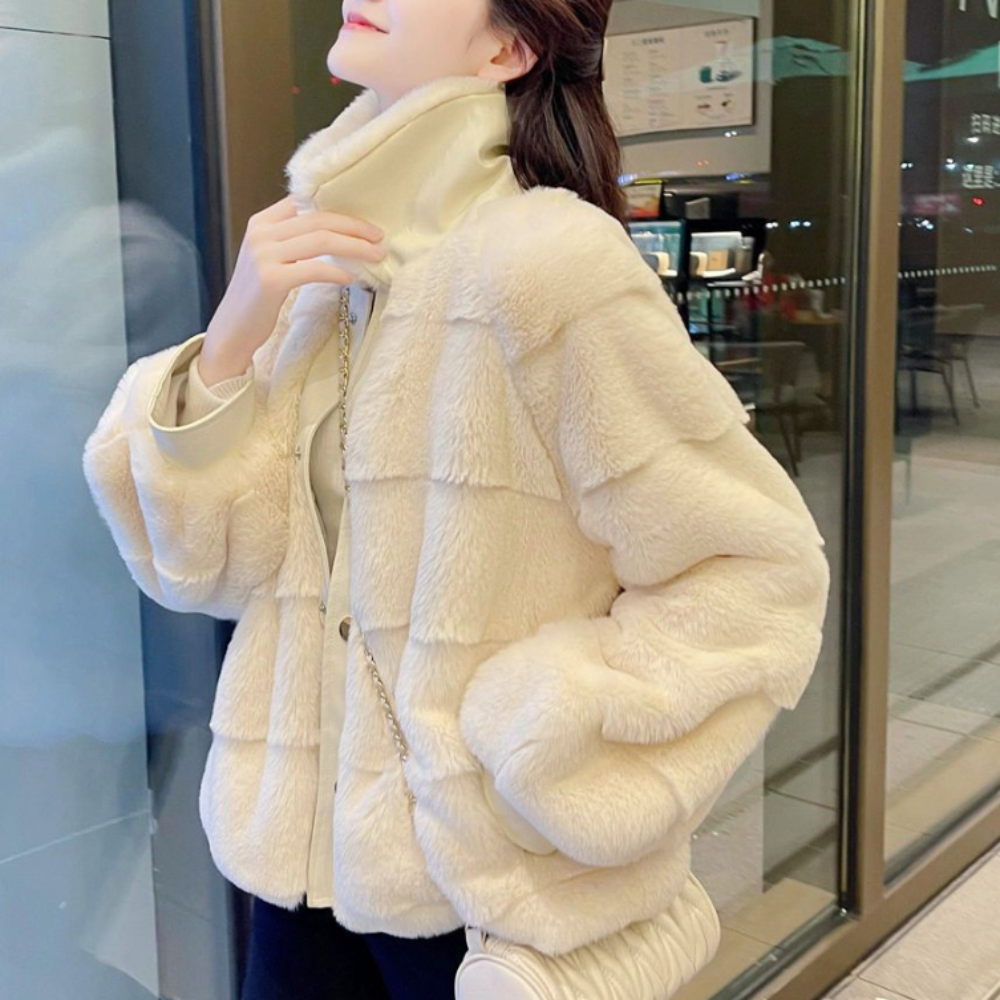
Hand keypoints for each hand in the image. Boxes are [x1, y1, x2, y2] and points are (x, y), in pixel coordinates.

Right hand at [198, 194, 386, 384]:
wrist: (233, 329)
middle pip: (318, 219)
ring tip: (376, 255)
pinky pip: (314, 269)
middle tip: (380, 237)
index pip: (305, 202)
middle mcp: (261, 233)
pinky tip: (352, 278)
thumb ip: (293, 240)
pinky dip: (337, 272)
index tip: (365, 222)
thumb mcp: (270, 258)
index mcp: (261, 222)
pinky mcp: (271, 279)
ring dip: (354, 247)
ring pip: (320, 241)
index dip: (339, 209)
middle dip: (354, 227)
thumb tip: (338, 233)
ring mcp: (263, 255)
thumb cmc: (259, 297)